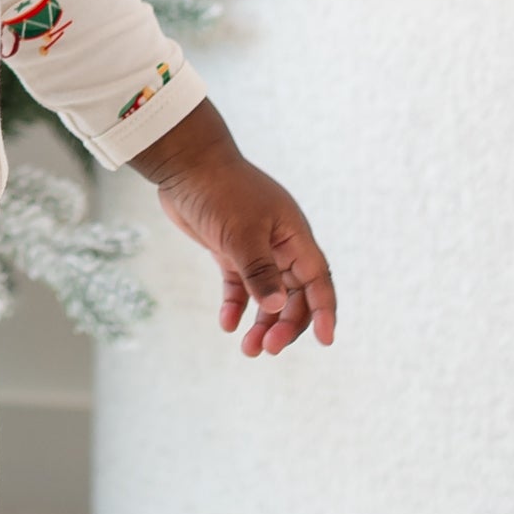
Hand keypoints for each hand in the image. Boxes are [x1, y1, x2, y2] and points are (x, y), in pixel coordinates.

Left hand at [127, 99, 336, 358]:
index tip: (327, 342)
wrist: (186, 163)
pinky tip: (227, 324)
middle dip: (286, 325)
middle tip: (268, 349)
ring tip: (249, 349)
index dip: (325, 311)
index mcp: (293, 236)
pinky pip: (240, 287)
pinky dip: (236, 306)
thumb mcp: (241, 233)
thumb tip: (275, 306)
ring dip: (262, 323)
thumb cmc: (220, 191)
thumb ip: (259, 270)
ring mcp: (256, 248)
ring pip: (268, 295)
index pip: (318, 280)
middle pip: (295, 295)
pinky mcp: (230, 251)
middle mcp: (280, 245)